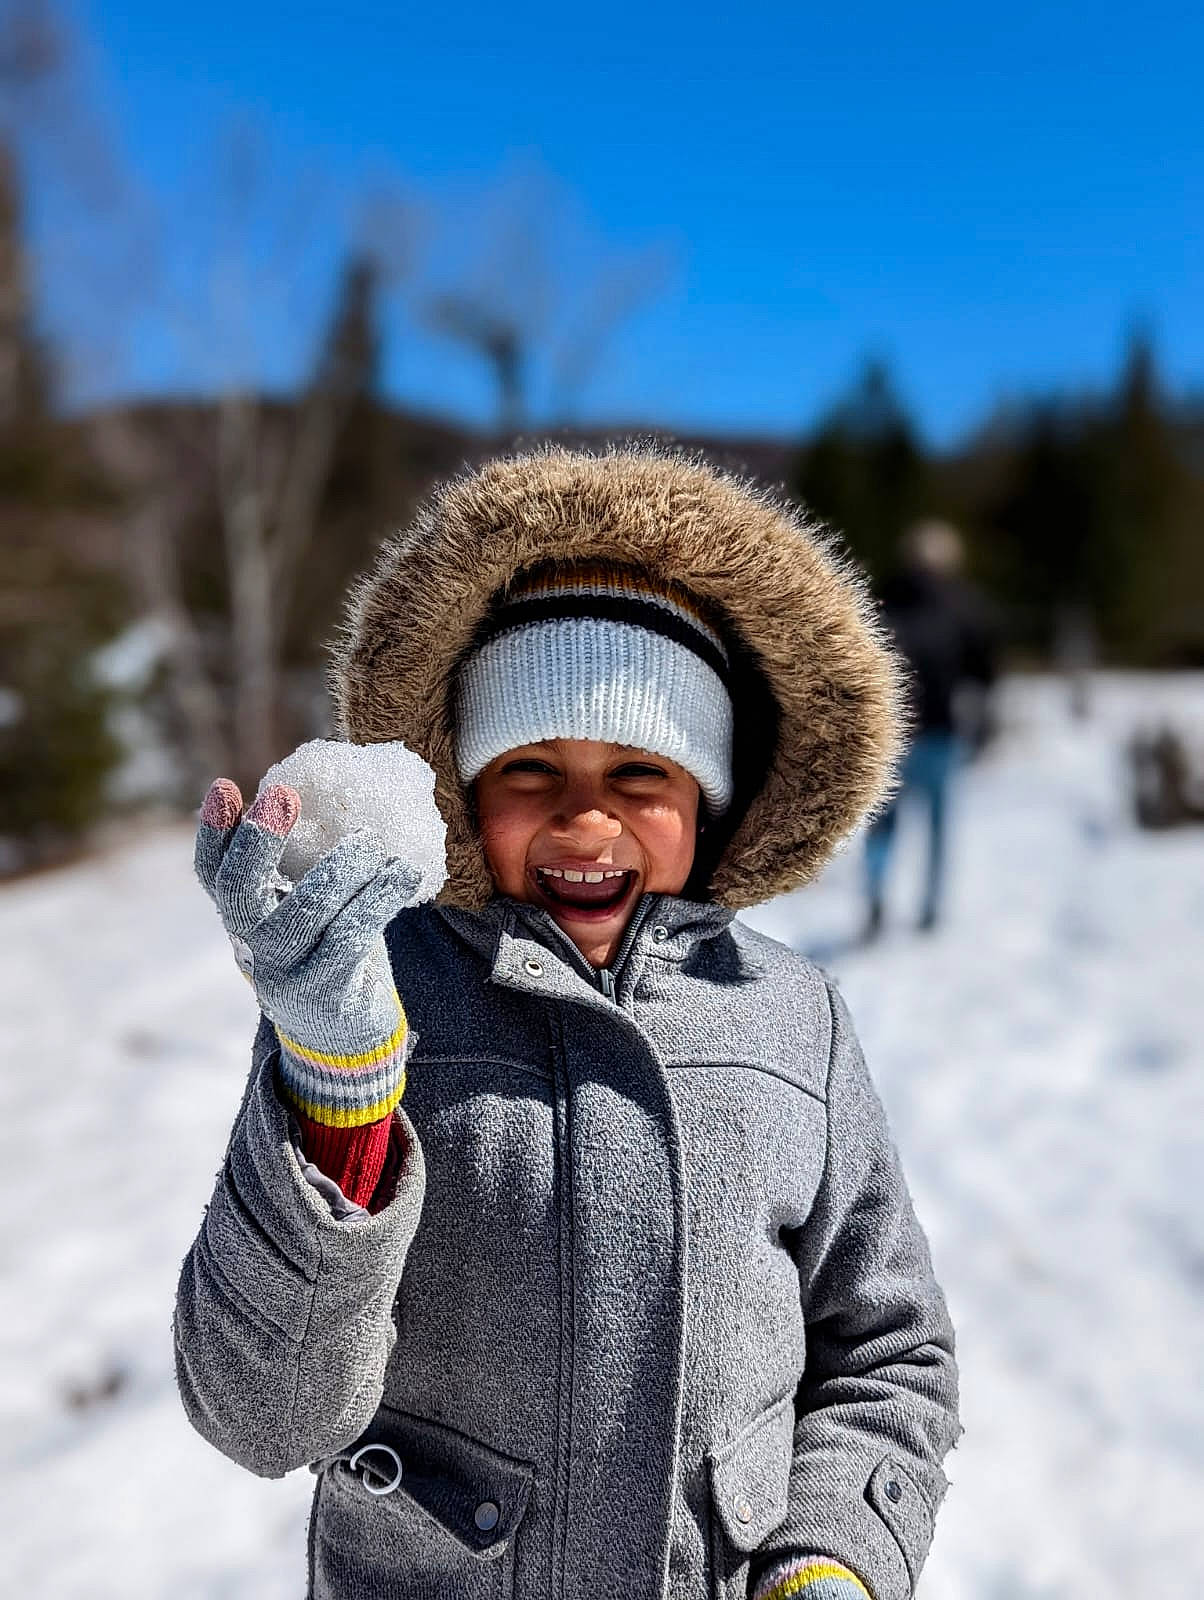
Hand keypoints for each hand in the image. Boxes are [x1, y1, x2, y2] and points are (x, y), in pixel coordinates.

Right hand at [195, 778, 418, 1127]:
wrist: (346, 1037)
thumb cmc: (329, 951)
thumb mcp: (308, 908)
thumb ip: (306, 865)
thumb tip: (337, 794)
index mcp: (244, 918)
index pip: (213, 875)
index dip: (214, 833)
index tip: (225, 787)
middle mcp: (252, 946)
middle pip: (238, 894)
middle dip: (258, 842)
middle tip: (284, 796)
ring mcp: (285, 974)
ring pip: (305, 913)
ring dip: (341, 869)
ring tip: (371, 842)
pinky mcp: (325, 994)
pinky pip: (349, 940)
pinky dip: (377, 901)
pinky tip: (402, 875)